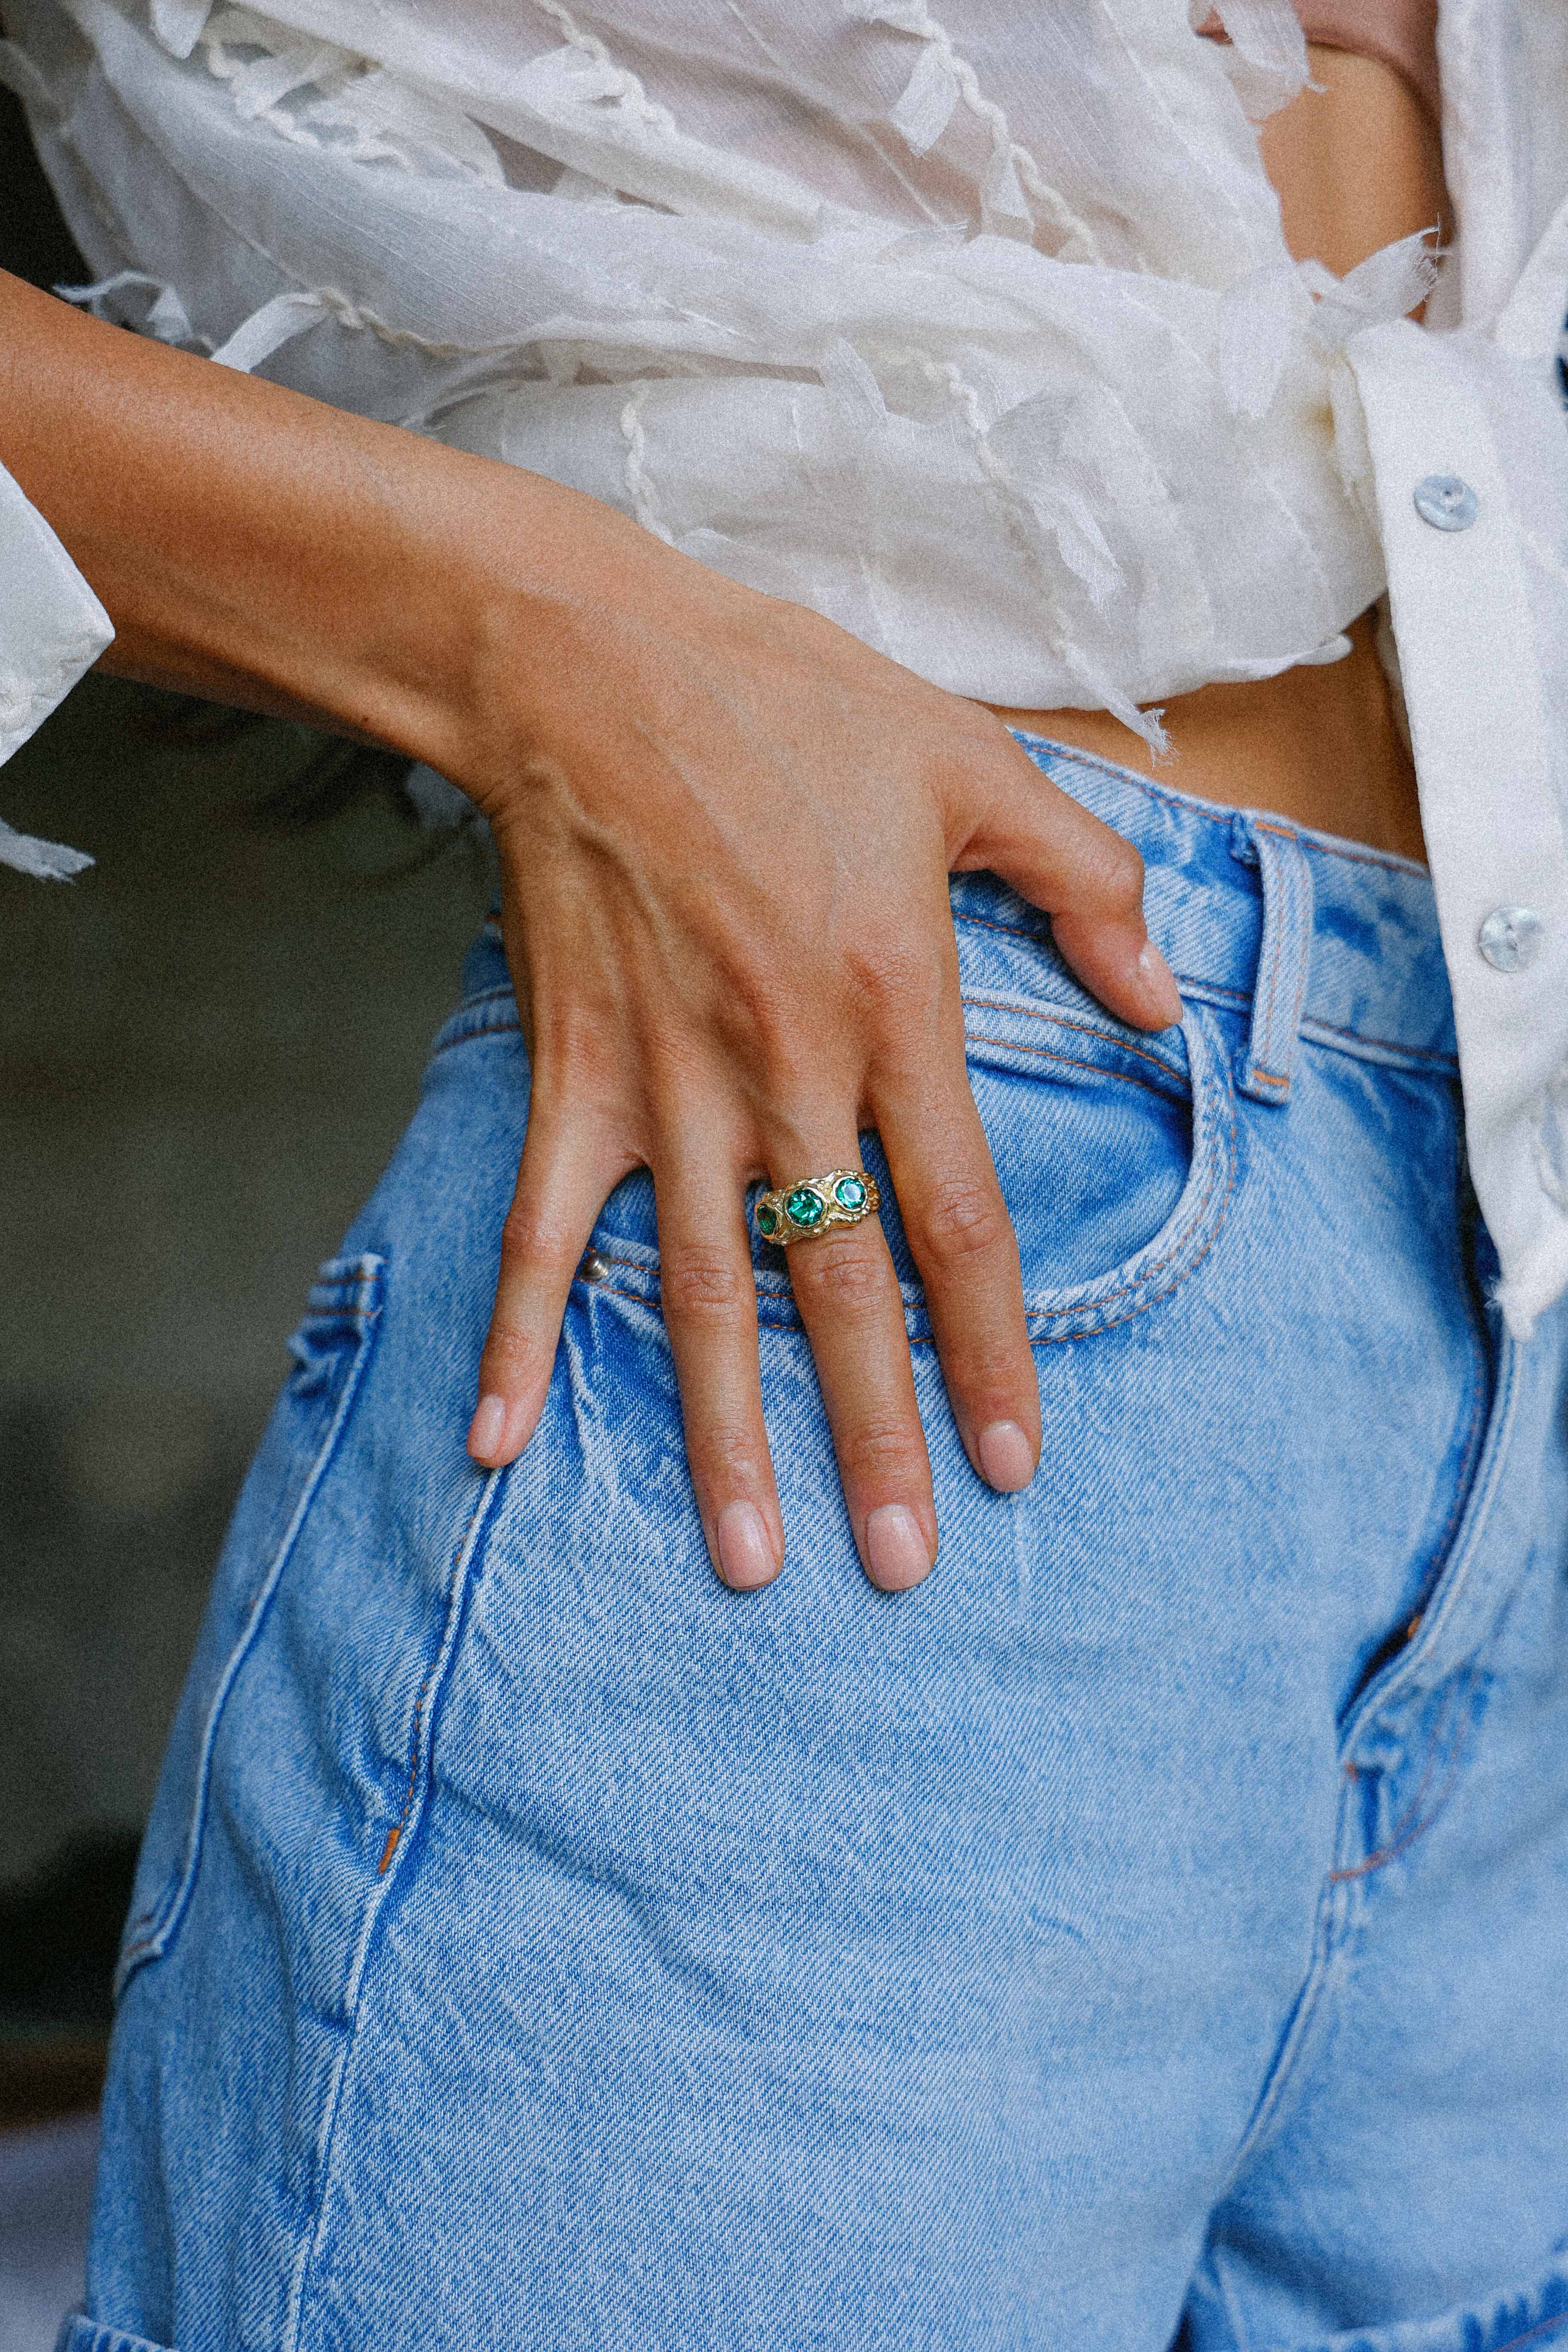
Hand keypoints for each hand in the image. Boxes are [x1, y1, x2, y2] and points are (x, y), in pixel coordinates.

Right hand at [457, 522, 1179, 1591]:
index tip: (1010, 1462)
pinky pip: (542, 1227)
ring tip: (749, 1555)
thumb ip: (1085, 887)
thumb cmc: (787, 704)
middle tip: (901, 1564)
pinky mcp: (574, 1074)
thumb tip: (1161, 1006)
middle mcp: (785, 1072)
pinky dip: (517, 1333)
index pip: (961, 1225)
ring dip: (725, 1432)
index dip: (991, 1353)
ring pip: (706, 1290)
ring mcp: (668, 1085)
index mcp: (894, 1008)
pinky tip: (492, 1443)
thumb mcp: (974, 767)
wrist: (590, 665)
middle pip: (843, 1292)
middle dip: (876, 1437)